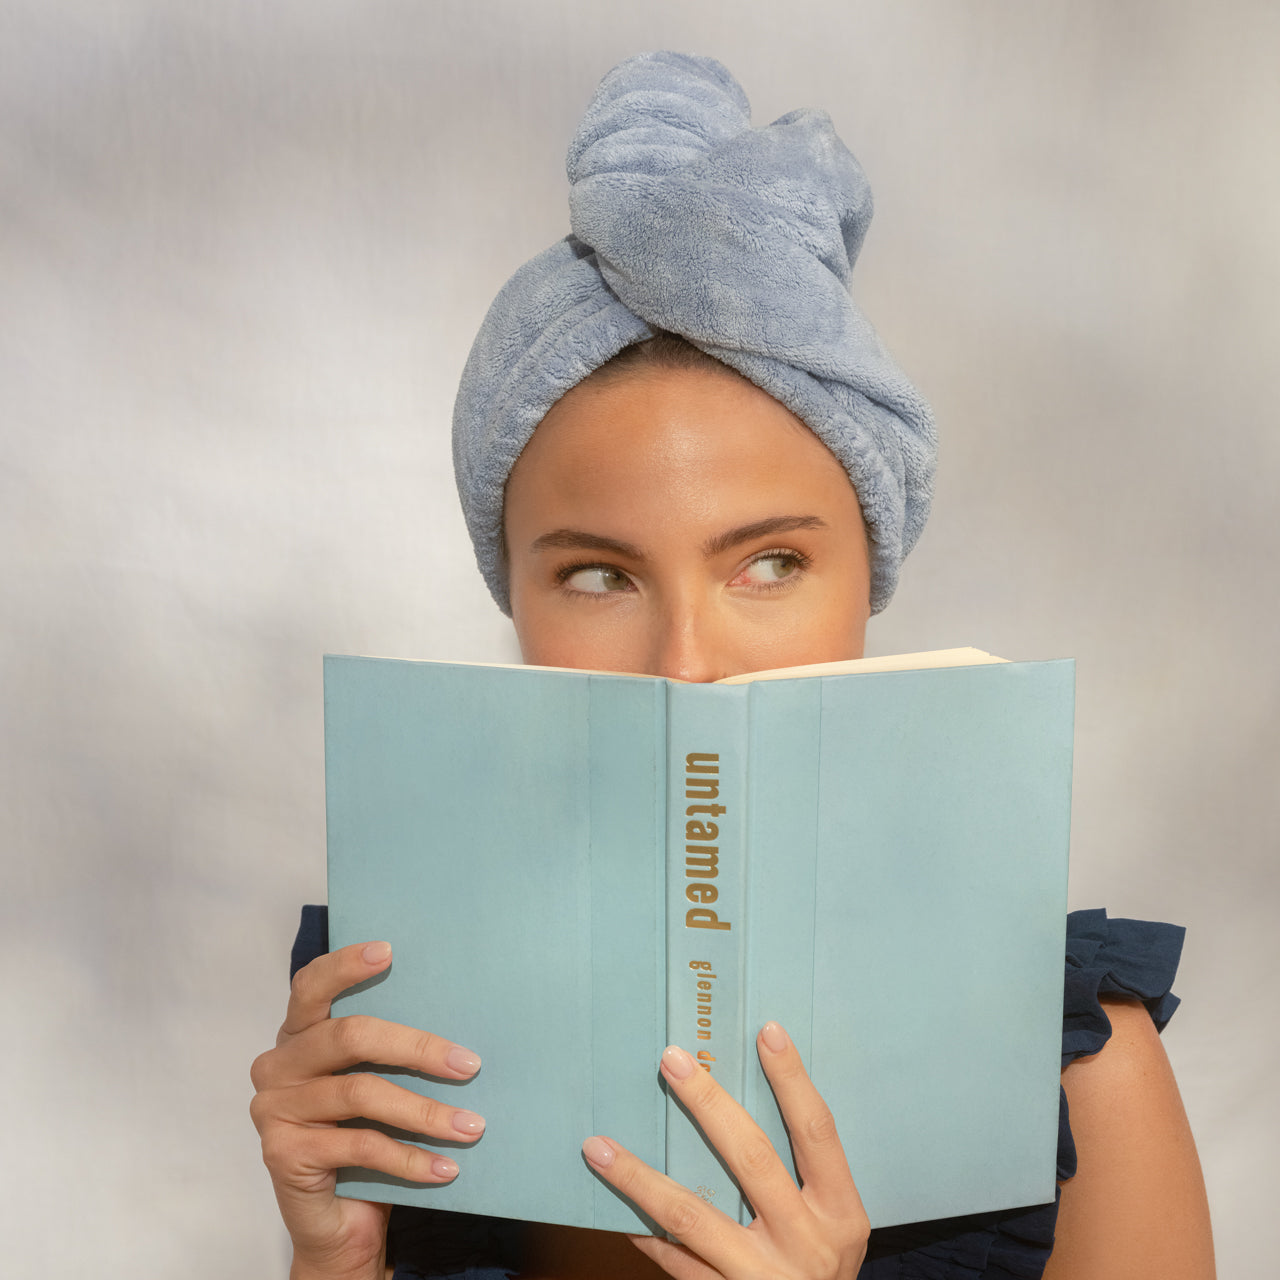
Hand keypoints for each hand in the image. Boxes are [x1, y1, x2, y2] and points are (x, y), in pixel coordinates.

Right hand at [249, 941, 484, 1279]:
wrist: (341, 1222)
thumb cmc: (367, 1138)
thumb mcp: (378, 1084)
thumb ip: (391, 1052)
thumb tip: (460, 1029)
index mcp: (298, 1035)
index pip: (311, 986)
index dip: (345, 966)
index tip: (389, 952)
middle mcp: (277, 1064)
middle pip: (349, 1036)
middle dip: (418, 1048)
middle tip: (470, 1065)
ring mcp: (274, 1109)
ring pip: (361, 1094)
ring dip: (425, 1112)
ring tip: (472, 1126)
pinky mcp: (282, 1153)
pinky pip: (358, 1146)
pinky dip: (410, 1157)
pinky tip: (446, 1168)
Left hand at [582, 1022, 867, 1279]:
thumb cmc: (823, 1272)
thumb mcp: (833, 1228)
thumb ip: (803, 1178)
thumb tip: (736, 1102)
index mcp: (840, 1213)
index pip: (817, 1132)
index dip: (793, 1081)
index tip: (767, 1031)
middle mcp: (806, 1242)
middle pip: (752, 1157)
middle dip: (707, 1104)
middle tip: (671, 1059)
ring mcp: (763, 1277)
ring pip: (692, 1216)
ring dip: (640, 1178)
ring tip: (599, 1147)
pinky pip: (676, 1263)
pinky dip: (646, 1234)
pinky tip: (616, 1211)